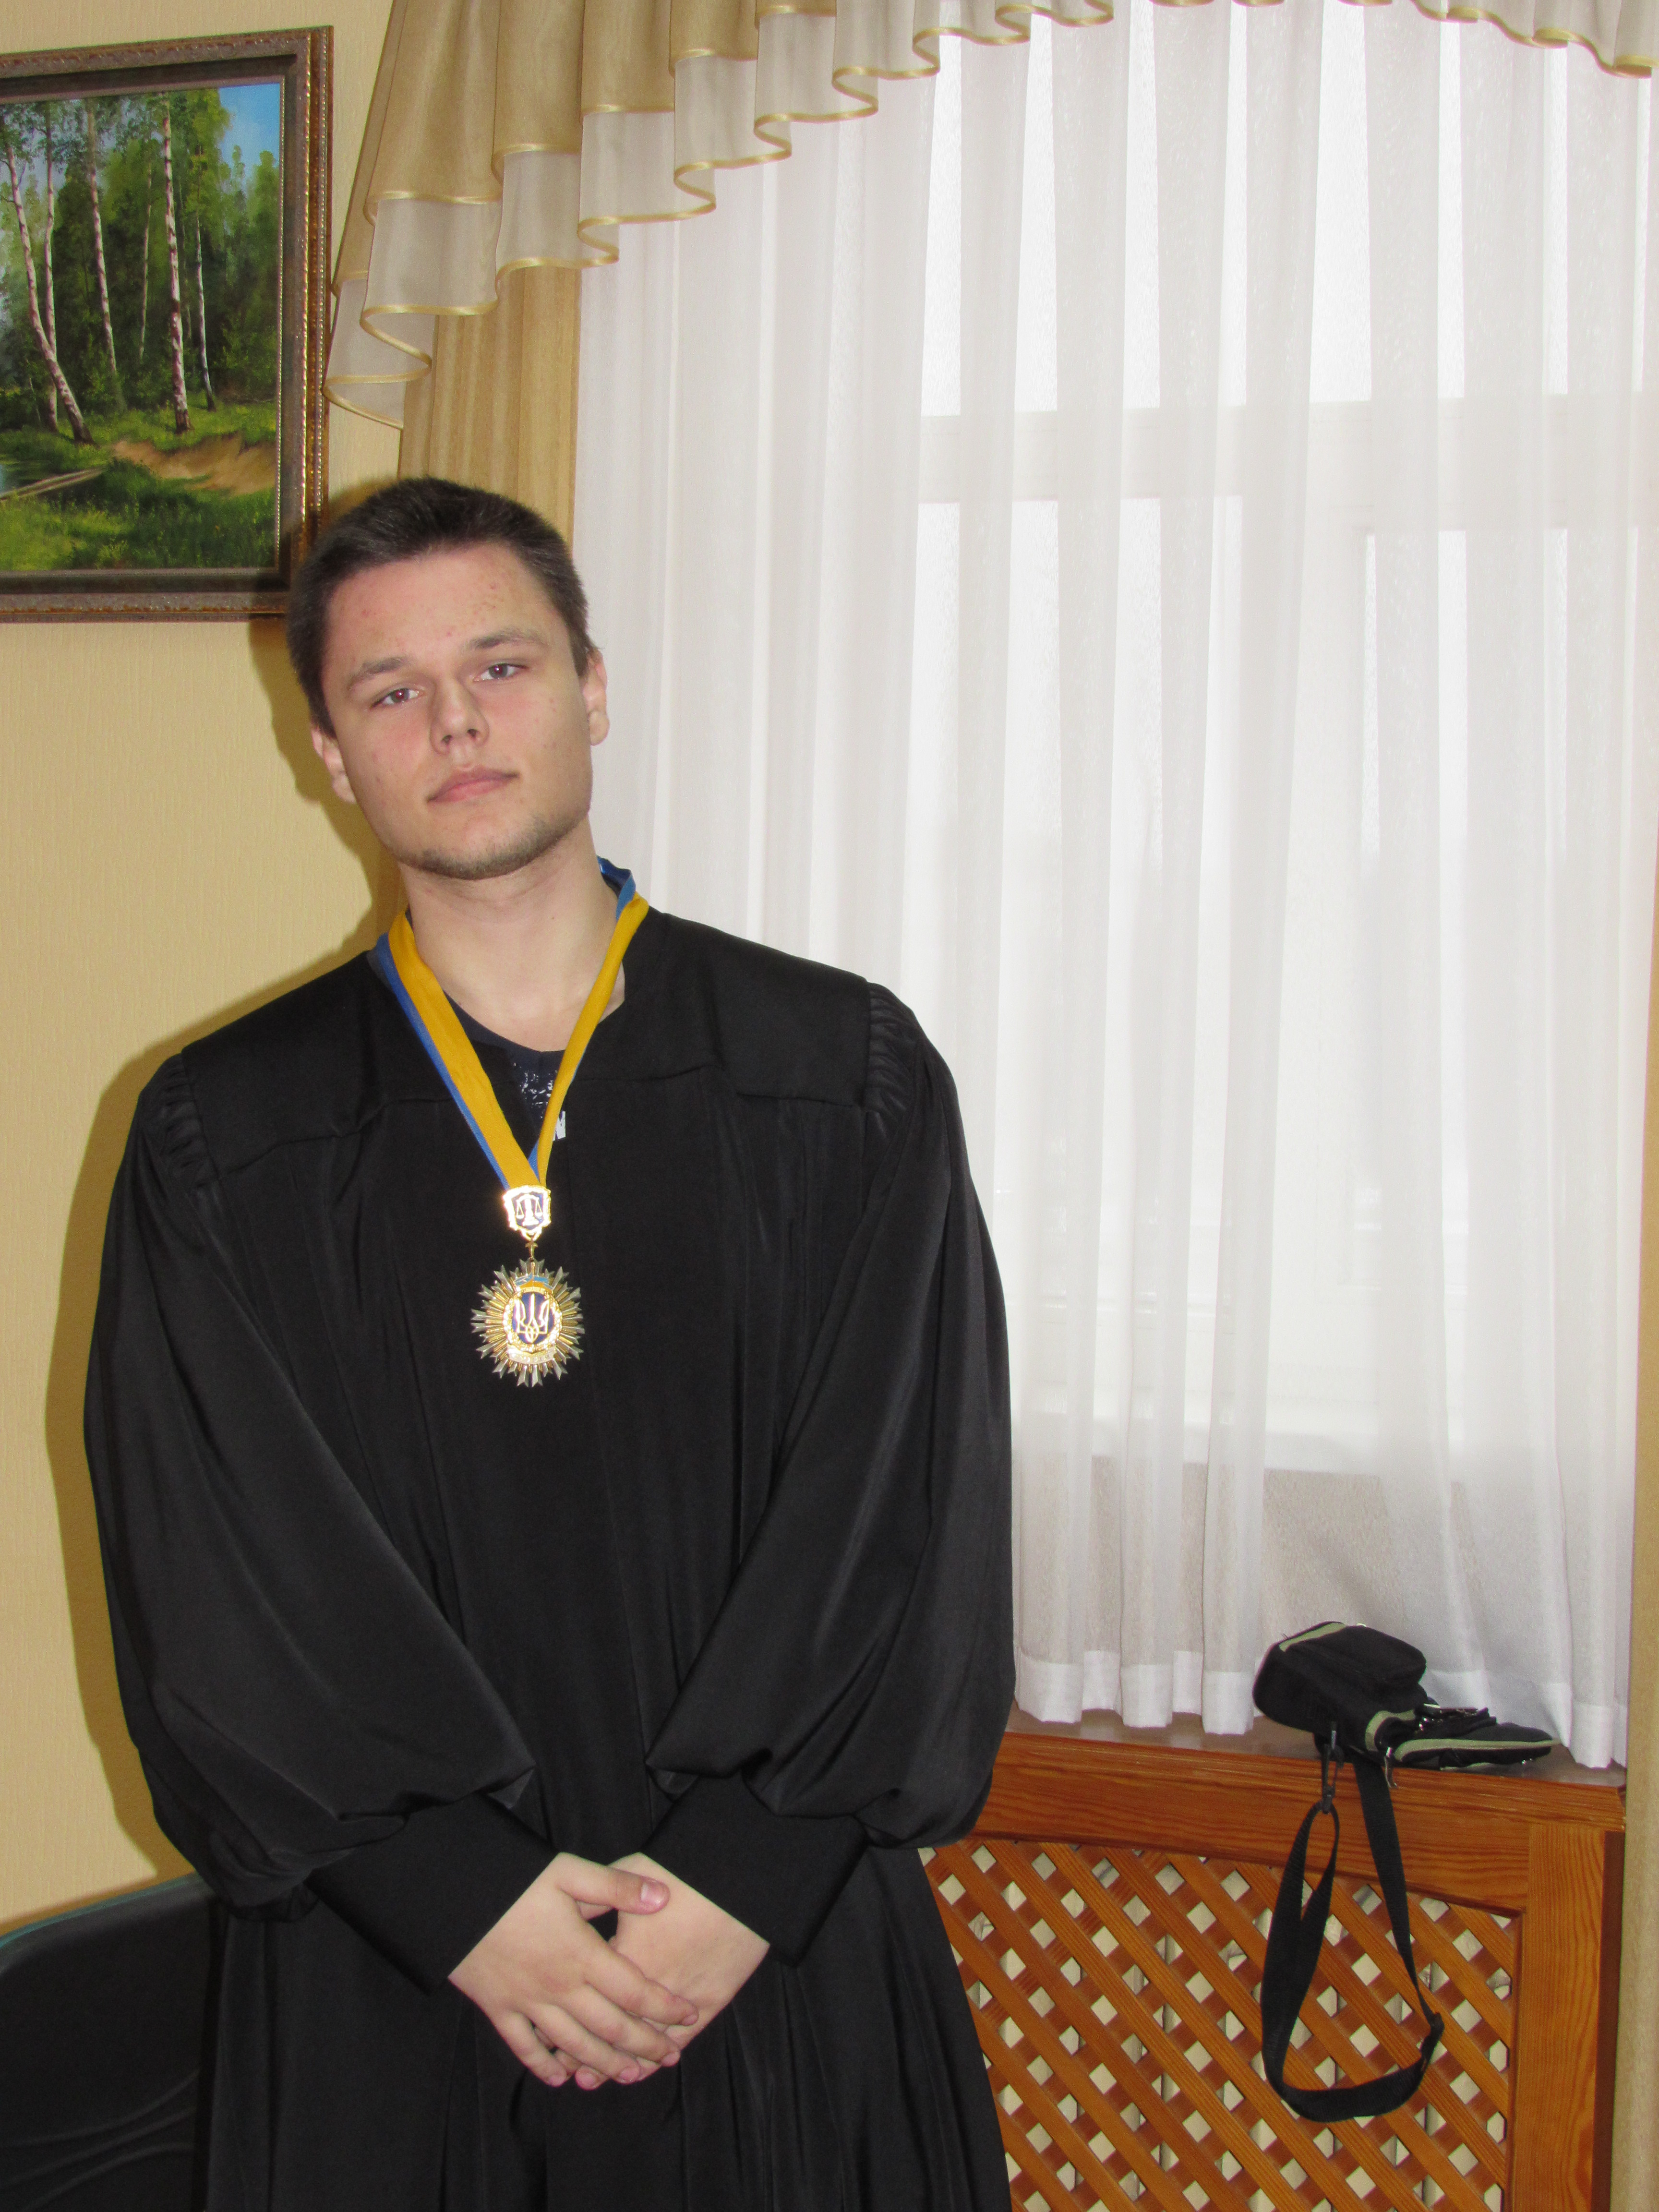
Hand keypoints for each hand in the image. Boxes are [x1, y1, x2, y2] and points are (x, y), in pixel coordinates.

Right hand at [449, 1852, 699, 2089]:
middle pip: (611, 2026)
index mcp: (581, 1955)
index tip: (689, 2014)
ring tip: (630, 2075)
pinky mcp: (499, 2009)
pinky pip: (524, 2047)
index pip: (634, 1990)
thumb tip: (664, 1896)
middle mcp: (559, 1988)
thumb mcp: (568, 1873)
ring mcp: (527, 2003)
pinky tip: (559, 2078)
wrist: (452, 1899)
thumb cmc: (513, 1882)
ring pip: (574, 2045)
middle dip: (644, 2044)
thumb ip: (617, 1887)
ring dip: (604, 2063)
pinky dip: (543, 2066)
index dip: (664, 2006)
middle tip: (670, 2056)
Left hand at [553, 1853, 770, 2089]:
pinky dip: (662, 2055)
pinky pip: (682, 2039)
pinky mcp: (712, 2001)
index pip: (587, 1999)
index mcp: (623, 1958)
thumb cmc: (684, 1869)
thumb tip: (571, 1904)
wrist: (740, 1877)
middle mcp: (650, 1987)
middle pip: (611, 2029)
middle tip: (565, 2069)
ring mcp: (682, 1997)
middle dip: (583, 2054)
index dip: (565, 2022)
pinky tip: (646, 2068)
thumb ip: (599, 1893)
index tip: (546, 2038)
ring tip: (592, 2078)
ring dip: (619, 2064)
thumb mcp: (631, 1872)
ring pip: (645, 2042)